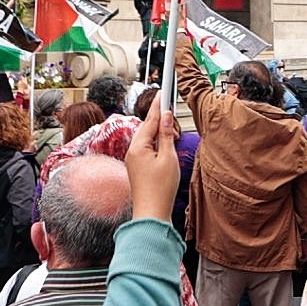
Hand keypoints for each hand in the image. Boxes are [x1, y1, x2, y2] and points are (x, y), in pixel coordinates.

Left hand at [125, 96, 180, 222]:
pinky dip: (157, 144)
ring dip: (161, 134)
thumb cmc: (160, 189)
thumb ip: (167, 135)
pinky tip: (165, 148)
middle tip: (173, 115)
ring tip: (174, 137)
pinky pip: (147, 149)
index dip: (158, 105)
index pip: (150, 120)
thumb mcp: (168, 158)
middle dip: (161, 121)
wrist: (152, 213)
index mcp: (138, 146)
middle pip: (148, 128)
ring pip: (148, 138)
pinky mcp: (138, 168)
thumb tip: (166, 117)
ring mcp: (134, 160)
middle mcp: (133, 151)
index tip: (163, 92)